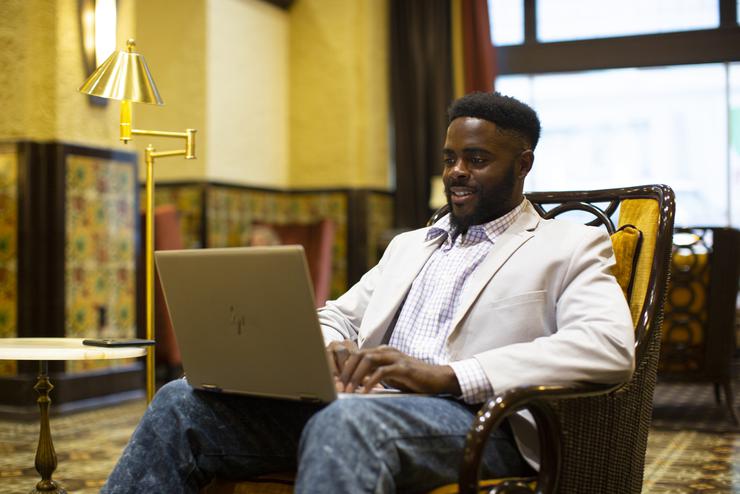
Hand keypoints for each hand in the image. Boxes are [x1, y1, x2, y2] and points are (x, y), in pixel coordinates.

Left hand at [330, 344, 461, 395]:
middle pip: (359, 355)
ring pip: (368, 360)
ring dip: (355, 376)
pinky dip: (371, 381)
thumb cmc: (413, 380)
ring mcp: (396, 358)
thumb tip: (355, 384)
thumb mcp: (390, 377)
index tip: (336, 383)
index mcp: (382, 352)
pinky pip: (382, 371)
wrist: (438, 379)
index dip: (344, 368)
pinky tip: (365, 392)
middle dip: (346, 371)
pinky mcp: (404, 367)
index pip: (357, 355)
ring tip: (349, 390)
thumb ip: (374, 376)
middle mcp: (387, 351)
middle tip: (338, 388)